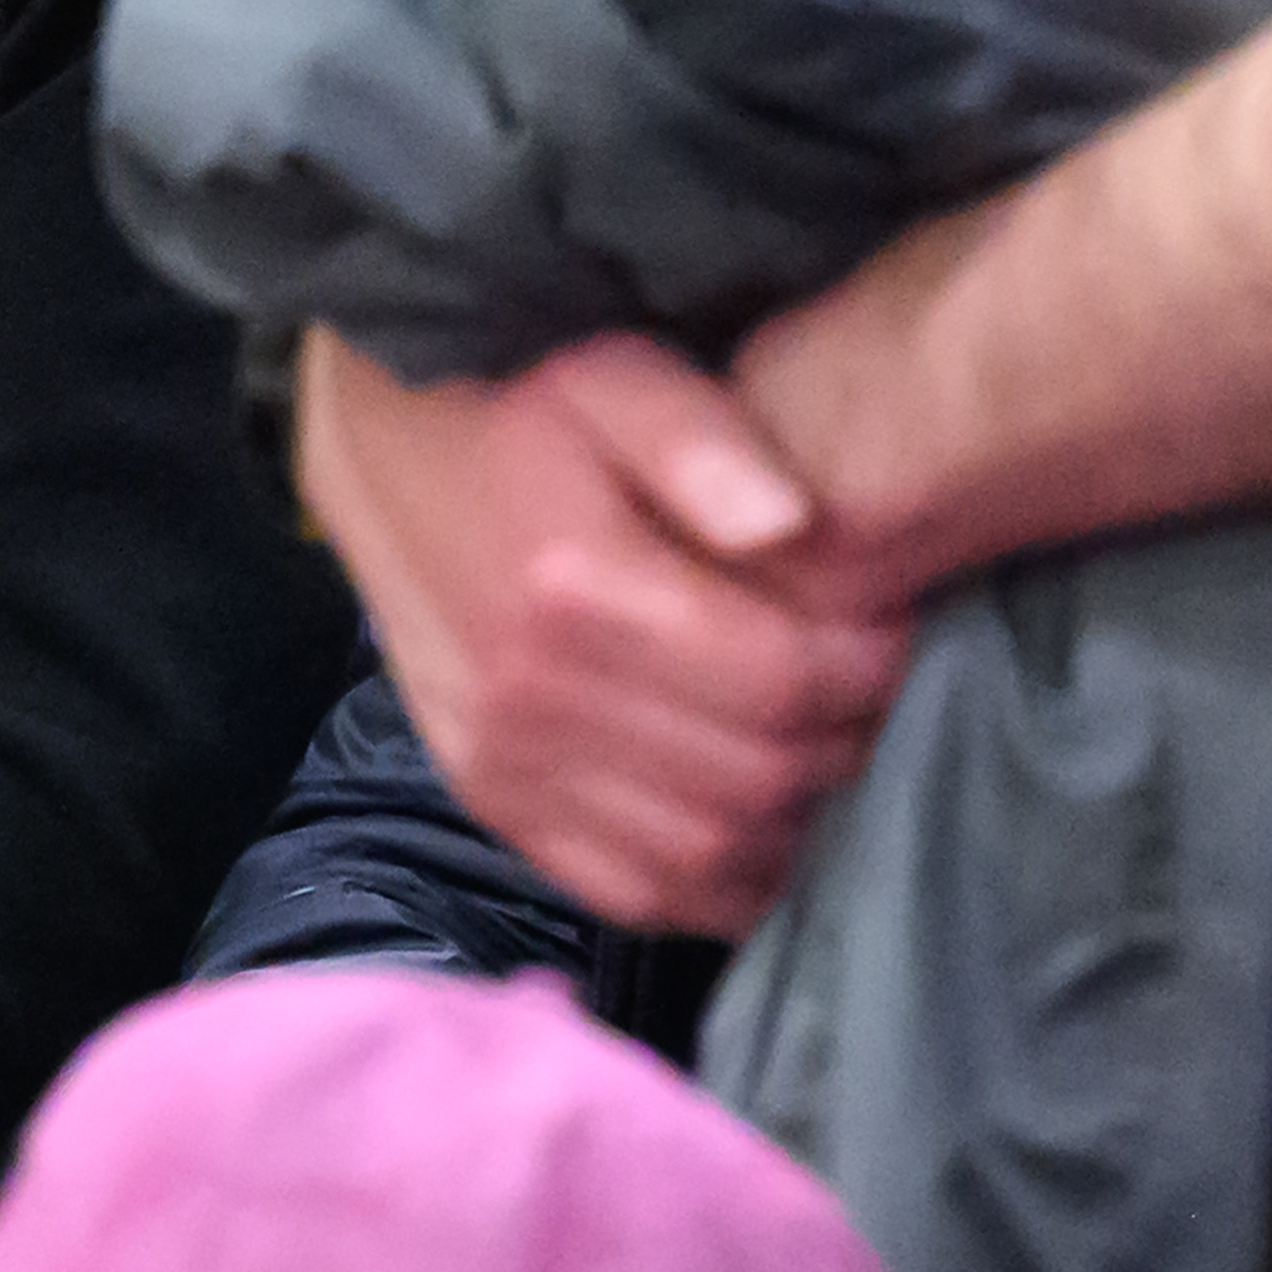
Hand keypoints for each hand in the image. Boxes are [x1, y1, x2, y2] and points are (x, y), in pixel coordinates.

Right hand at [295, 327, 908, 934]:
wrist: (381, 463)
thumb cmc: (519, 420)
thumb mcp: (615, 382)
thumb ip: (705, 440)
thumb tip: (792, 525)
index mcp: (577, 584)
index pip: (776, 677)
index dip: (865, 670)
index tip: (890, 635)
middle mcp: (535, 692)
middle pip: (751, 774)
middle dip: (842, 746)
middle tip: (867, 700)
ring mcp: (506, 760)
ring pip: (702, 849)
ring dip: (791, 823)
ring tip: (817, 759)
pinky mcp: (491, 800)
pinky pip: (627, 889)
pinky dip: (711, 886)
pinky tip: (753, 838)